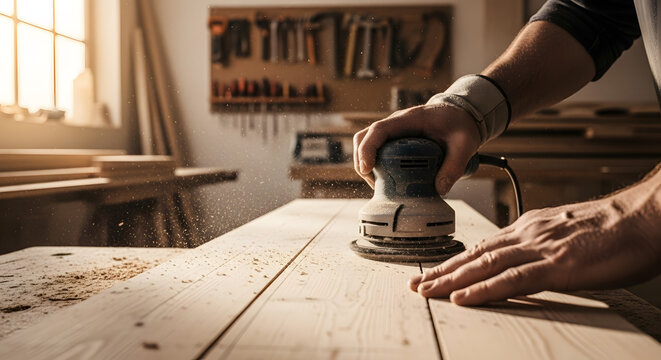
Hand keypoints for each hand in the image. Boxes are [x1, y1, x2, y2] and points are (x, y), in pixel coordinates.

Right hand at [353, 104, 480, 194]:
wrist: (462, 114)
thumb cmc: (461, 124)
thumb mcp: (464, 144)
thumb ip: (454, 166)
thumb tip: (439, 189)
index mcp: (409, 119)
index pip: (378, 130)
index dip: (368, 148)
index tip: (367, 168)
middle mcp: (396, 123)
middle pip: (364, 137)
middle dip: (362, 161)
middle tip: (373, 184)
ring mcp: (394, 131)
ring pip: (366, 144)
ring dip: (366, 164)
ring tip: (378, 186)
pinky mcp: (395, 140)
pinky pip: (377, 150)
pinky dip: (375, 165)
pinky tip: (385, 181)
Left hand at [408, 189, 660, 305]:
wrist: (645, 217)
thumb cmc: (615, 229)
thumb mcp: (569, 234)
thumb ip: (544, 245)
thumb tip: (527, 259)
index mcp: (531, 228)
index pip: (484, 247)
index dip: (456, 261)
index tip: (435, 272)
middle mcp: (528, 234)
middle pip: (476, 255)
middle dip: (443, 271)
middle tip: (416, 283)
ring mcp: (541, 249)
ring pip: (485, 265)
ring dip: (452, 280)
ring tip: (426, 291)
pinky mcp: (558, 266)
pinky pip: (513, 280)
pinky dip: (484, 289)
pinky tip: (463, 298)